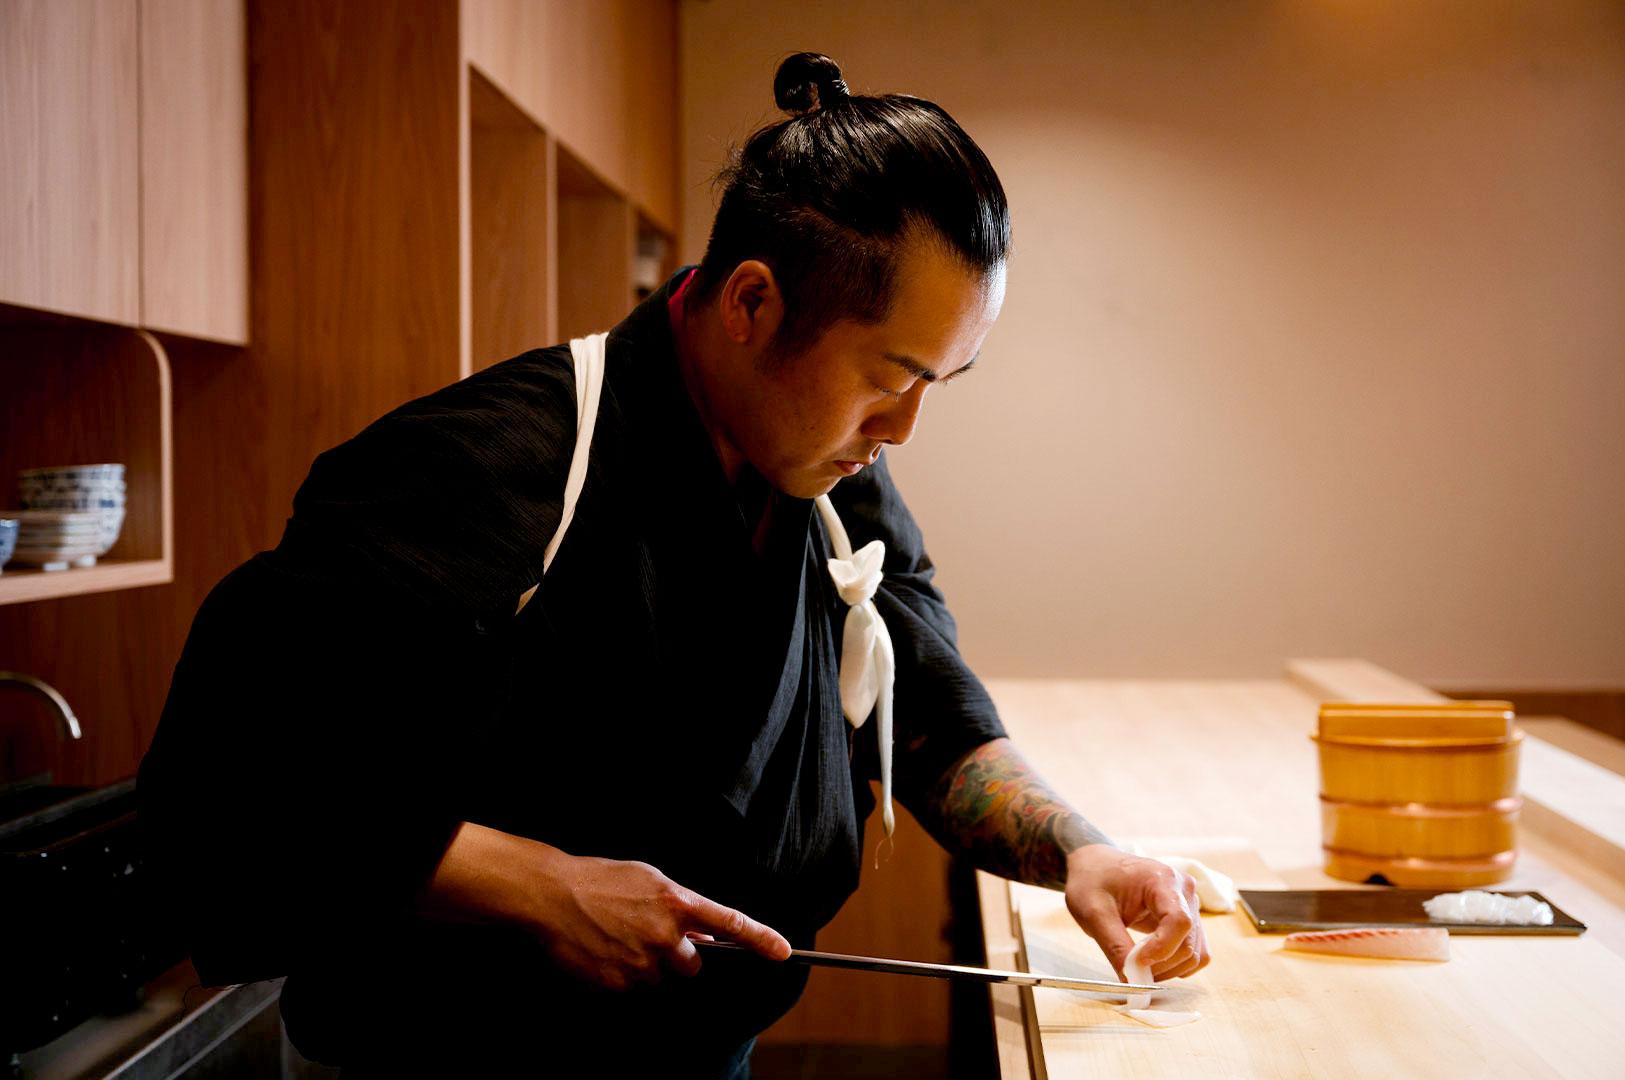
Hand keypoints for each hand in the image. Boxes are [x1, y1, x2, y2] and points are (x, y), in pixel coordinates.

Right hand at [420, 822, 790, 990]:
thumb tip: (698, 929)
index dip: (760, 938)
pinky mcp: (618, 984)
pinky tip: (603, 952)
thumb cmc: (600, 880)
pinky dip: (622, 976)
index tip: (783, 952)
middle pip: (692, 964)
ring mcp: (642, 962)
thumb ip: (678, 903)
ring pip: (660, 978)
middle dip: (677, 956)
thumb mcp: (647, 878)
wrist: (552, 896)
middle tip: (648, 935)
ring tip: (618, 939)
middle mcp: (665, 935)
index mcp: (676, 903)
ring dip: (647, 966)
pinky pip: (632, 989)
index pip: (729, 923)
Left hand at [1062, 844, 1209, 980]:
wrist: (1095, 866)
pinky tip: (1151, 962)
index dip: (1161, 949)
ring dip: (1169, 969)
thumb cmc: (1093, 881)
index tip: (1136, 963)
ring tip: (1137, 965)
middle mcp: (1184, 890)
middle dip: (1161, 965)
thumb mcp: (1094, 913)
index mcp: (1163, 879)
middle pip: (1188, 942)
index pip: (1179, 922)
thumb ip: (1115, 947)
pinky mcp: (1188, 918)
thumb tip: (1132, 982)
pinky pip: (1195, 951)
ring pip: (1195, 952)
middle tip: (1130, 970)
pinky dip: (1176, 964)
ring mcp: (1189, 905)